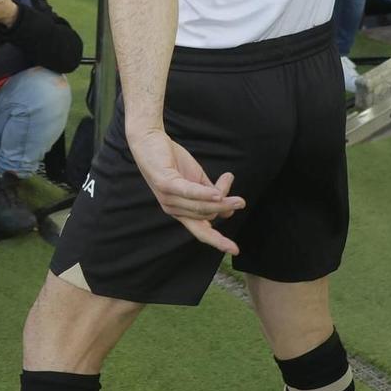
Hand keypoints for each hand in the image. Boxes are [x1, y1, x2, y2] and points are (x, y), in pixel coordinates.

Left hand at [126, 127, 244, 254]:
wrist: (149, 139)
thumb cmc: (172, 160)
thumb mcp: (197, 179)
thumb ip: (211, 194)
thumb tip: (229, 210)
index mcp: (180, 210)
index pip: (201, 232)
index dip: (218, 242)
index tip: (235, 250)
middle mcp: (172, 209)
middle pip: (207, 214)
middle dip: (226, 207)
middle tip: (241, 200)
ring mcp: (168, 198)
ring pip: (201, 205)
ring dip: (221, 199)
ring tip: (232, 185)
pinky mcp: (165, 184)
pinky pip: (189, 192)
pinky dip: (205, 193)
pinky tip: (218, 192)